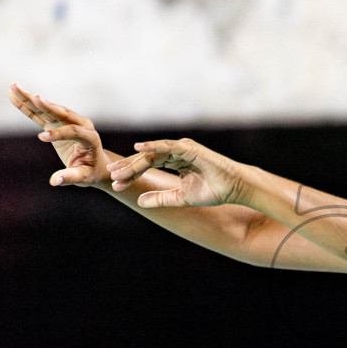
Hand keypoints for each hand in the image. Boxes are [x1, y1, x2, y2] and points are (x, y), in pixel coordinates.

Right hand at [8, 82, 115, 185]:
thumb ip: (71, 177)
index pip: (73, 131)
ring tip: (15, 87)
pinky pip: (40, 114)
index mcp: (90, 137)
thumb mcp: (84, 177)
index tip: (42, 138)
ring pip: (47, 109)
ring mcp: (68, 121)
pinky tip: (14, 96)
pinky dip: (27, 106)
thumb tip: (54, 181)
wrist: (95, 164)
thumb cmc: (90, 172)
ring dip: (30, 98)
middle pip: (60, 112)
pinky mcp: (56, 123)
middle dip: (45, 105)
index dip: (58, 134)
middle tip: (33, 97)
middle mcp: (80, 124)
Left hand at [112, 139, 247, 208]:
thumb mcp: (180, 198)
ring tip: (120, 170)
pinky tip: (139, 147)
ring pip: (153, 153)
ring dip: (136, 161)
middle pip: (146, 158)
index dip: (131, 175)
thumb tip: (139, 201)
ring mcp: (182, 149)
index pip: (147, 166)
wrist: (234, 188)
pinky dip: (153, 146)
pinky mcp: (189, 148)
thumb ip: (160, 198)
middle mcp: (175, 153)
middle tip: (112, 175)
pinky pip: (168, 146)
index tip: (117, 185)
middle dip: (128, 168)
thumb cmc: (213, 191)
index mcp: (174, 162)